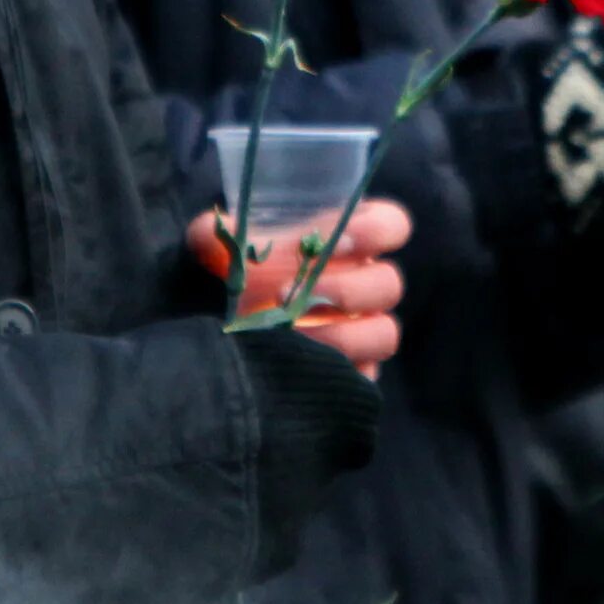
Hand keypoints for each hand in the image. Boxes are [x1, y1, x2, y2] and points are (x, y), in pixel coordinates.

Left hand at [188, 200, 407, 375]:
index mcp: (347, 241)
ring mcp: (361, 331)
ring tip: (290, 335)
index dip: (378, 230)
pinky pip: (366, 378)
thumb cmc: (226, 280)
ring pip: (383, 333)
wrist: (212, 335)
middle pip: (389, 283)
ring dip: (342, 335)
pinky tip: (299, 368)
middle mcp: (362, 285)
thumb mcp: (215, 251)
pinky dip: (339, 373)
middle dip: (347, 290)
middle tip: (289, 294)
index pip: (391, 225)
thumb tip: (213, 234)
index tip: (340, 240)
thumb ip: (214, 236)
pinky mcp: (353, 374)